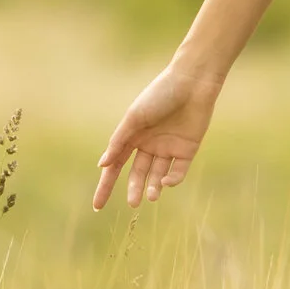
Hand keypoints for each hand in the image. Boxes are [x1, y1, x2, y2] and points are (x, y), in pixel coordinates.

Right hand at [93, 66, 218, 210]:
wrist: (192, 83)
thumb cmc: (159, 95)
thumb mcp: (134, 118)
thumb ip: (119, 141)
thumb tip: (101, 165)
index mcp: (132, 136)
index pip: (115, 165)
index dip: (106, 185)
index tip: (97, 206)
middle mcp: (149, 144)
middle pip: (137, 174)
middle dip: (134, 189)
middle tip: (133, 204)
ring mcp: (168, 148)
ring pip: (157, 176)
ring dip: (153, 187)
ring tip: (151, 197)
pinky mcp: (187, 149)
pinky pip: (178, 171)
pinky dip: (172, 180)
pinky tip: (166, 181)